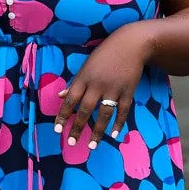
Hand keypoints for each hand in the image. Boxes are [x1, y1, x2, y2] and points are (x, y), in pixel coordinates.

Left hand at [55, 23, 152, 148]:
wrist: (130, 44)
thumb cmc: (105, 55)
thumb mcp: (86, 66)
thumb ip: (74, 83)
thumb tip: (61, 96)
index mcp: (84, 77)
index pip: (70, 100)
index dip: (63, 115)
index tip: (57, 130)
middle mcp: (97, 84)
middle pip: (85, 109)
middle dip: (77, 127)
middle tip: (72, 143)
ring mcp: (114, 88)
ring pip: (104, 114)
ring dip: (98, 131)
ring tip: (92, 146)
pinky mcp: (128, 91)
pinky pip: (123, 110)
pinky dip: (119, 123)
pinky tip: (114, 134)